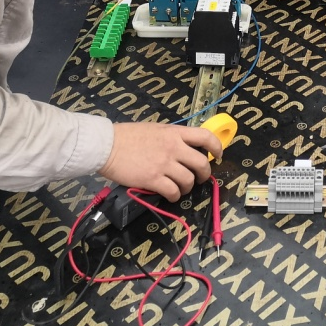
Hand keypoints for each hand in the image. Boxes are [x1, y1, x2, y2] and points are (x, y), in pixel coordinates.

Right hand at [100, 122, 219, 199]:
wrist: (107, 146)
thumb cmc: (128, 136)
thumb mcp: (156, 129)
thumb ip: (171, 137)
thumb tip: (184, 147)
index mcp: (175, 133)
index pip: (205, 136)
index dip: (217, 147)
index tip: (218, 155)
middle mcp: (174, 147)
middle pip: (201, 164)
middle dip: (204, 174)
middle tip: (199, 178)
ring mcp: (164, 164)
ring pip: (188, 181)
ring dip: (187, 187)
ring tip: (180, 188)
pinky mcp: (153, 179)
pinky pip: (173, 192)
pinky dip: (174, 196)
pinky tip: (170, 195)